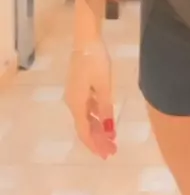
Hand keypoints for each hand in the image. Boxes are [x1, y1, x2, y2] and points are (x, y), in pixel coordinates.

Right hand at [65, 40, 116, 159]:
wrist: (86, 40)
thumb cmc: (95, 62)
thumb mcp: (104, 85)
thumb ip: (106, 108)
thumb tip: (109, 130)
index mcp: (76, 104)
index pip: (84, 131)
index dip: (95, 145)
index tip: (107, 154)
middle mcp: (72, 102)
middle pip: (84, 126)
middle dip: (98, 139)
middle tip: (112, 150)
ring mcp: (75, 93)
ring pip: (86, 117)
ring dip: (98, 128)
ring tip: (111, 137)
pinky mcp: (79, 86)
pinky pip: (87, 107)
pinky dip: (96, 115)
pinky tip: (105, 118)